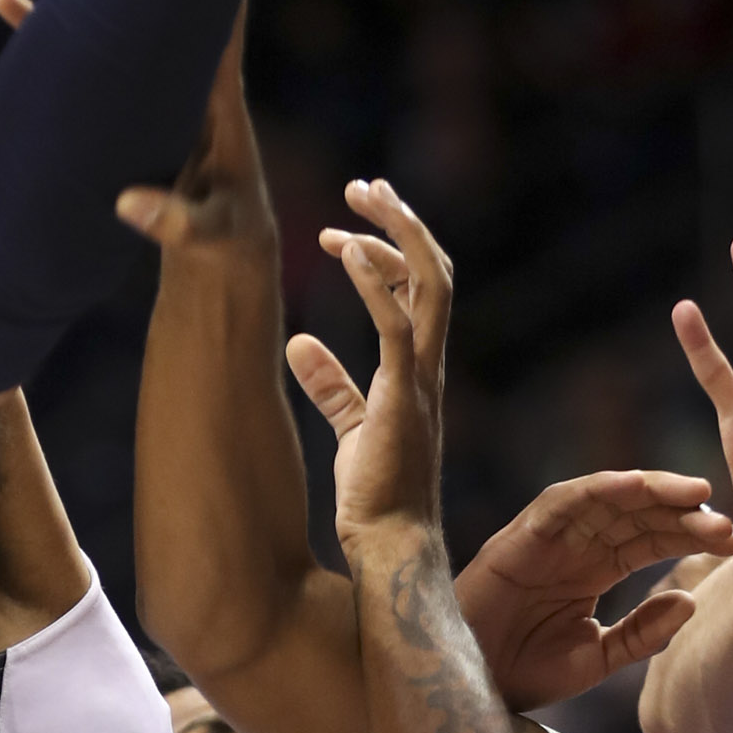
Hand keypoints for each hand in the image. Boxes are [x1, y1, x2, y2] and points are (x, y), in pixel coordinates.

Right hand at [0, 0, 272, 255]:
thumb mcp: (208, 235)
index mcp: (212, 100)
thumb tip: (126, 205)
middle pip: (142, 4)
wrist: (224, 247)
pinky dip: (52, 33)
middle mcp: (181, 77)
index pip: (209, 27)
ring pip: (107, 20)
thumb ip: (177, 223)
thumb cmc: (228, 237)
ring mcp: (151, 87)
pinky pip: (87, 57)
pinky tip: (9, 3)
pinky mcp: (128, 107)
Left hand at [286, 178, 450, 547]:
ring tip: (360, 197)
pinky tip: (341, 250)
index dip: (389, 249)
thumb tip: (298, 345)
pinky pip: (395, 326)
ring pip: (430, 285)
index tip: (344, 226)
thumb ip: (331, 384)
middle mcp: (429, 366)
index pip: (421, 290)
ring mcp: (421, 380)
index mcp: (419, 370)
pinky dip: (372, 281)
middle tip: (362, 186)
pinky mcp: (402, 398)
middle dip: (402, 222)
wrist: (389, 546)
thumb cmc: (374, 499)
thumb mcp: (351, 429)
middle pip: (435, 272)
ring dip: (397, 233)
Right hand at [456, 475, 732, 709]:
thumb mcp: (595, 657)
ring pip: (609, 500)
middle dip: (684, 515)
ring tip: (699, 494)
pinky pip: (563, 501)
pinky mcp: (522, 534)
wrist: (468, 687)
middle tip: (728, 524)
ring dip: (653, 492)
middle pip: (639, 517)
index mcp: (594, 570)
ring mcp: (550, 536)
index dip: (691, 535)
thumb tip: (689, 600)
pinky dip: (599, 489)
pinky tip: (636, 486)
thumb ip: (641, 634)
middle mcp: (576, 545)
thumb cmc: (522, 674)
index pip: (651, 541)